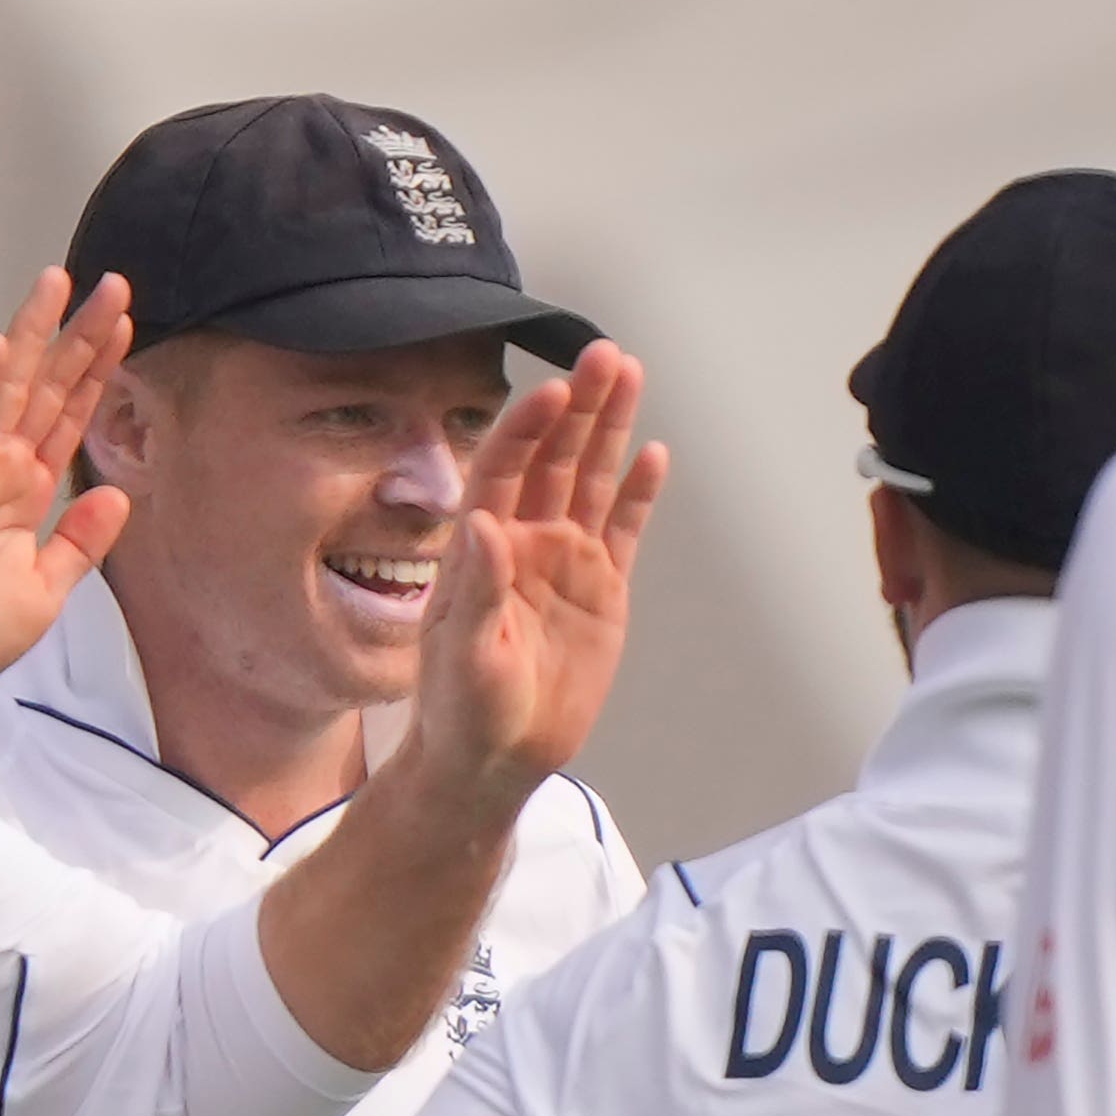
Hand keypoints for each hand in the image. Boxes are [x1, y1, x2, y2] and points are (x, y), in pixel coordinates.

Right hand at [0, 270, 134, 670]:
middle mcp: (2, 465)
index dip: (98, 370)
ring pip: (6, 384)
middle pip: (48, 385)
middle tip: (111, 285)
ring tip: (57, 284)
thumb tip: (118, 497)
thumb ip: (83, 541)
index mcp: (28, 489)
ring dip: (31, 333)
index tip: (124, 327)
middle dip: (79, 335)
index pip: (70, 415)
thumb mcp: (51, 586)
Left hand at [382, 341, 664, 824]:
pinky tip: (654, 455)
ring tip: (631, 374)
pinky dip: (638, 494)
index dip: (529, 426)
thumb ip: (476, 587)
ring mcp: (565, 561)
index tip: (555, 389)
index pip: (506, 468)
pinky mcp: (601, 590)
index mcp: (482, 546)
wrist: (495, 759)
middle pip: (555, 456)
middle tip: (606, 355)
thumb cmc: (463, 710)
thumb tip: (484, 521)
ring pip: (591, 479)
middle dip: (580, 405)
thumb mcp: (461, 653)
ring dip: (610, 429)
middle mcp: (524, 539)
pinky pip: (623, 530)